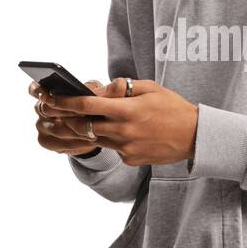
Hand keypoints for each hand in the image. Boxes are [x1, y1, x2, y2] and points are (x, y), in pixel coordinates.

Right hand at [28, 78, 112, 155]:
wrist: (93, 126)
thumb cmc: (93, 103)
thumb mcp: (97, 92)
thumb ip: (99, 89)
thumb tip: (108, 88)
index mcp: (47, 91)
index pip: (34, 88)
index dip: (38, 91)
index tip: (47, 94)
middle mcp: (40, 108)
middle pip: (46, 110)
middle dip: (66, 112)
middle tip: (83, 114)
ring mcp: (41, 126)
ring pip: (55, 129)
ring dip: (75, 130)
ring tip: (95, 130)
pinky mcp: (46, 141)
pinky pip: (58, 144)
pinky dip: (75, 143)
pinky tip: (90, 142)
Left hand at [41, 78, 197, 166]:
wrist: (195, 136)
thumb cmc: (173, 108)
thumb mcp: (150, 88)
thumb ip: (122, 88)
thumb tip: (99, 89)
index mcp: (127, 110)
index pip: (87, 105)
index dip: (65, 101)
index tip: (51, 97)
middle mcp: (123, 130)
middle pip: (83, 126)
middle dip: (67, 118)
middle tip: (55, 112)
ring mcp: (126, 148)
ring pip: (95, 138)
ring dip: (85, 130)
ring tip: (79, 121)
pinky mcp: (130, 159)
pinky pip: (112, 148)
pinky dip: (110, 139)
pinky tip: (120, 133)